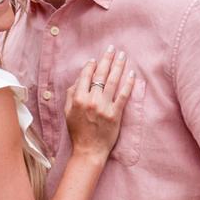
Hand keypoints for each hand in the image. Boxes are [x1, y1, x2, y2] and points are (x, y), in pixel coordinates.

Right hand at [64, 46, 135, 161]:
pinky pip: (123, 95)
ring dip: (118, 66)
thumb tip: (79, 79)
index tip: (95, 59)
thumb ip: (71, 94)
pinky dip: (128, 83)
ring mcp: (104, 106)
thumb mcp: (68, 112)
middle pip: (100, 75)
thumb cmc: (78, 132)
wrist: (89, 150)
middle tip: (112, 48)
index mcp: (78, 98)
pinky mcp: (115, 114)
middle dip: (106, 59)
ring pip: (112, 81)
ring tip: (123, 56)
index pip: (86, 76)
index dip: (91, 65)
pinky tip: (131, 74)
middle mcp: (91, 100)